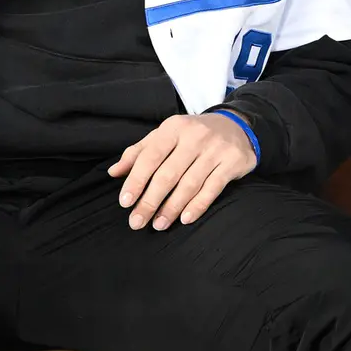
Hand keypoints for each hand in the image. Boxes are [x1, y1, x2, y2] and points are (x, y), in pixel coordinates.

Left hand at [109, 112, 257, 230]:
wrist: (236, 126)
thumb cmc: (192, 135)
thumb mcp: (165, 136)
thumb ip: (139, 153)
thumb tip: (114, 172)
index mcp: (173, 128)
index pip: (150, 157)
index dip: (136, 181)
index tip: (125, 202)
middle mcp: (195, 136)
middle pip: (168, 174)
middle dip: (150, 201)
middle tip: (137, 222)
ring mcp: (216, 149)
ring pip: (189, 184)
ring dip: (172, 208)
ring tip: (158, 225)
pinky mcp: (232, 162)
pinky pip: (212, 188)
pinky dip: (198, 206)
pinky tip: (185, 219)